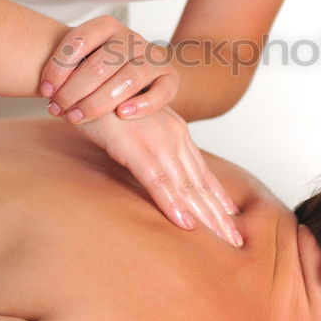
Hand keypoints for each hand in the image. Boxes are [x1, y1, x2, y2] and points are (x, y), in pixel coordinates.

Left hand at [39, 16, 178, 123]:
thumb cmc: (101, 70)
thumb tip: (49, 93)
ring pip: (129, 77)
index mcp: (106, 26)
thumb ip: (69, 70)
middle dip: (74, 90)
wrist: (142, 71)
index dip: (59, 67)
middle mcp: (131, 37)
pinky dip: (143, 103)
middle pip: (101, 63)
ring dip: (99, 101)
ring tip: (77, 117)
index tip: (45, 92)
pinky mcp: (170, 77)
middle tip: (57, 110)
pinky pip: (162, 91)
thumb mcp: (83, 60)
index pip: (79, 40)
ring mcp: (153, 56)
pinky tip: (122, 115)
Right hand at [77, 107, 243, 247]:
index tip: (232, 225)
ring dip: (205, 216)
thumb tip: (156, 175)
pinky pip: (158, 180)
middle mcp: (174, 137)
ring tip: (222, 241)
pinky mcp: (136, 147)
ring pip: (187, 186)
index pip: (202, 174)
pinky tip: (185, 224)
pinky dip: (173, 203)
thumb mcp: (136, 130)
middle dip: (219, 216)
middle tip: (236, 242)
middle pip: (201, 184)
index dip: (218, 200)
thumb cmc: (107, 106)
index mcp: (176, 134)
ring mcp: (158, 142)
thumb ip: (150, 151)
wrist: (84, 79)